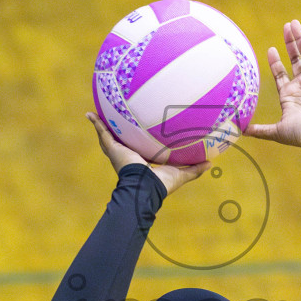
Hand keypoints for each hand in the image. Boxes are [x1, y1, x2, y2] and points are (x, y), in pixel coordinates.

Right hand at [87, 113, 208, 194]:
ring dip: (103, 124)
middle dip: (118, 131)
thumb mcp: (180, 174)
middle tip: (116, 119)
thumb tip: (210, 163)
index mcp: (141, 161)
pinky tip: (89, 114)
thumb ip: (194, 169)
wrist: (146, 188)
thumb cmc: (161, 185)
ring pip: (108, 135)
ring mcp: (118, 151)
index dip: (137, 141)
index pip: (138, 148)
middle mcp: (128, 155)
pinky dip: (95, 123)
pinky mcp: (112, 149)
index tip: (138, 131)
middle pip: (121, 140)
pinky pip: (102, 132)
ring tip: (98, 112)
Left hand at [246, 19, 300, 148]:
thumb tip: (240, 131)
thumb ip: (260, 130)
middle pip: (294, 59)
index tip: (271, 49)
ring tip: (293, 24)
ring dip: (299, 40)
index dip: (275, 62)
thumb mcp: (277, 132)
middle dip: (289, 43)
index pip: (280, 74)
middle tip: (286, 26)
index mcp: (289, 95)